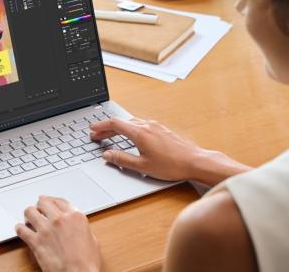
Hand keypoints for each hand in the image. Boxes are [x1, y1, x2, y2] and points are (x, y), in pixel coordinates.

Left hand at [15, 196, 101, 271]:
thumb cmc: (86, 263)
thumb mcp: (92, 240)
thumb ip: (81, 228)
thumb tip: (77, 228)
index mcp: (75, 217)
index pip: (60, 201)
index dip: (53, 201)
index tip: (49, 202)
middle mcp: (60, 220)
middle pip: (43, 202)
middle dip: (40, 205)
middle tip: (38, 209)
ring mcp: (46, 229)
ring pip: (30, 212)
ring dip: (29, 214)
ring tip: (29, 219)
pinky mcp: (36, 242)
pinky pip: (21, 230)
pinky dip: (20, 229)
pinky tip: (21, 229)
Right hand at [90, 117, 250, 185]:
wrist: (195, 161)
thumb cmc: (172, 165)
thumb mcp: (142, 166)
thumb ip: (122, 159)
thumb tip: (107, 155)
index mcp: (140, 132)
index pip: (115, 124)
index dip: (101, 126)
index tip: (92, 130)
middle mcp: (147, 125)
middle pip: (122, 122)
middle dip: (107, 129)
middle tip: (97, 136)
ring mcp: (155, 126)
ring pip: (131, 122)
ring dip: (118, 128)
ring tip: (111, 136)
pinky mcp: (162, 129)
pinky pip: (140, 124)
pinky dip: (130, 128)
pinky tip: (130, 136)